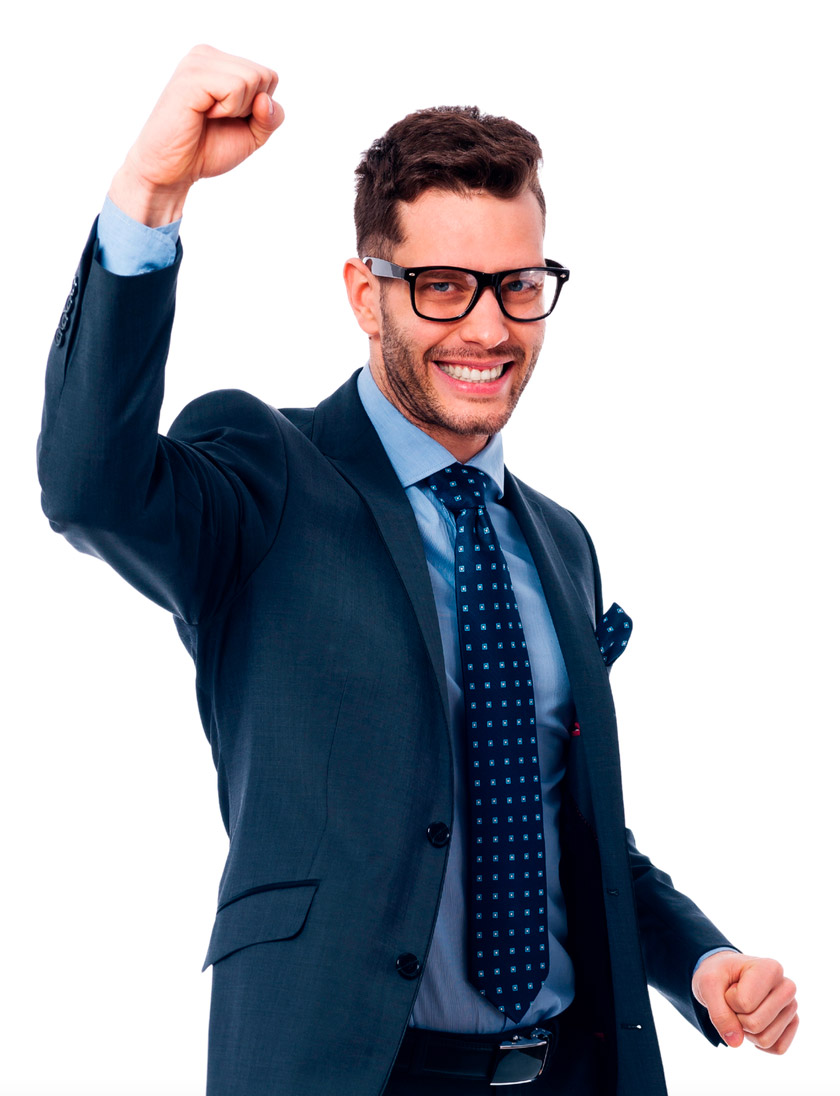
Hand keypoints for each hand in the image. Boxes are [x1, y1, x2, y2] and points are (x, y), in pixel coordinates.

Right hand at [109, 44, 282, 225]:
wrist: (173, 170)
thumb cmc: (207, 150)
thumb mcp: (252, 135)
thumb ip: (271, 117)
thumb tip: (265, 100)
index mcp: (220, 63)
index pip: (269, 76)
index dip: (259, 109)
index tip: (229, 119)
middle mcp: (207, 55)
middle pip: (264, 76)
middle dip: (251, 110)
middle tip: (218, 119)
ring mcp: (197, 62)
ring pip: (252, 79)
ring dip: (238, 110)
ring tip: (209, 117)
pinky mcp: (192, 77)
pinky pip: (235, 87)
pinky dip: (228, 110)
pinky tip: (204, 115)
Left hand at [692, 951, 797, 1053]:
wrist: (726, 975)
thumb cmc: (719, 975)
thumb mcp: (708, 985)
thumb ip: (719, 1014)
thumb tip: (736, 1043)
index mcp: (770, 968)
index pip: (744, 1003)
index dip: (729, 1000)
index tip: (730, 986)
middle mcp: (787, 987)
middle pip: (756, 1024)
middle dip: (737, 1018)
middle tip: (735, 1000)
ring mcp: (792, 1006)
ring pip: (766, 1039)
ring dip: (746, 1030)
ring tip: (745, 1008)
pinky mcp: (792, 1022)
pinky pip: (777, 1047)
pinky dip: (758, 1042)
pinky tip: (754, 1022)